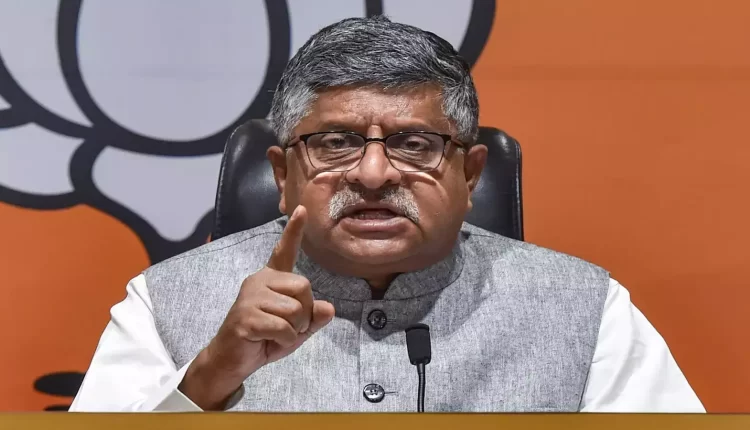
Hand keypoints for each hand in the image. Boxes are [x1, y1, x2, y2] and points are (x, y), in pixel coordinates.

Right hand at [179, 206, 334, 409]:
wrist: (232, 361)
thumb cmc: (264, 340)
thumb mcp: (296, 330)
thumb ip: (313, 318)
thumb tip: (328, 308)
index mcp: (271, 279)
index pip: (284, 251)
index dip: (294, 231)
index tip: (302, 209)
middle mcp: (259, 281)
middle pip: (304, 286)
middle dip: (304, 313)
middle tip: (289, 327)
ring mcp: (250, 297)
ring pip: (295, 309)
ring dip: (294, 330)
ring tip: (276, 335)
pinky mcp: (245, 316)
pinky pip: (283, 327)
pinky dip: (284, 340)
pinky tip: (268, 341)